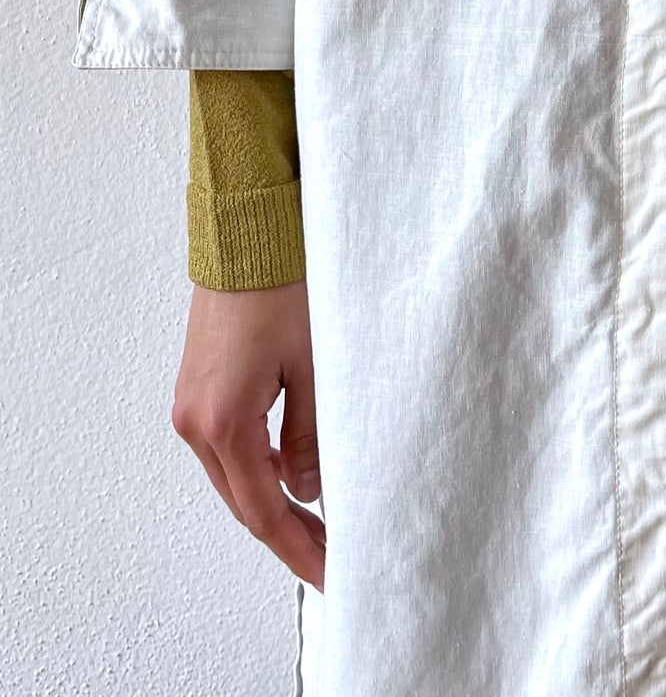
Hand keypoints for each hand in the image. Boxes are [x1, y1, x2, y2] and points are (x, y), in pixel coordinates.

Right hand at [171, 279, 325, 590]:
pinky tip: (293, 469)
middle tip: (331, 556)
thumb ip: (312, 437)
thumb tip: (309, 490)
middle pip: (243, 499)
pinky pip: (229, 444)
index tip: (330, 574)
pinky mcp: (199, 385)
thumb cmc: (283, 288)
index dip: (299, 547)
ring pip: (235, 473)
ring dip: (273, 499)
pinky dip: (260, 464)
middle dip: (288, 532)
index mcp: (222, 423)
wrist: (247, 234)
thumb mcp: (315, 366)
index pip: (263, 510)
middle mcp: (194, 421)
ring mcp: (191, 403)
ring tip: (320, 520)